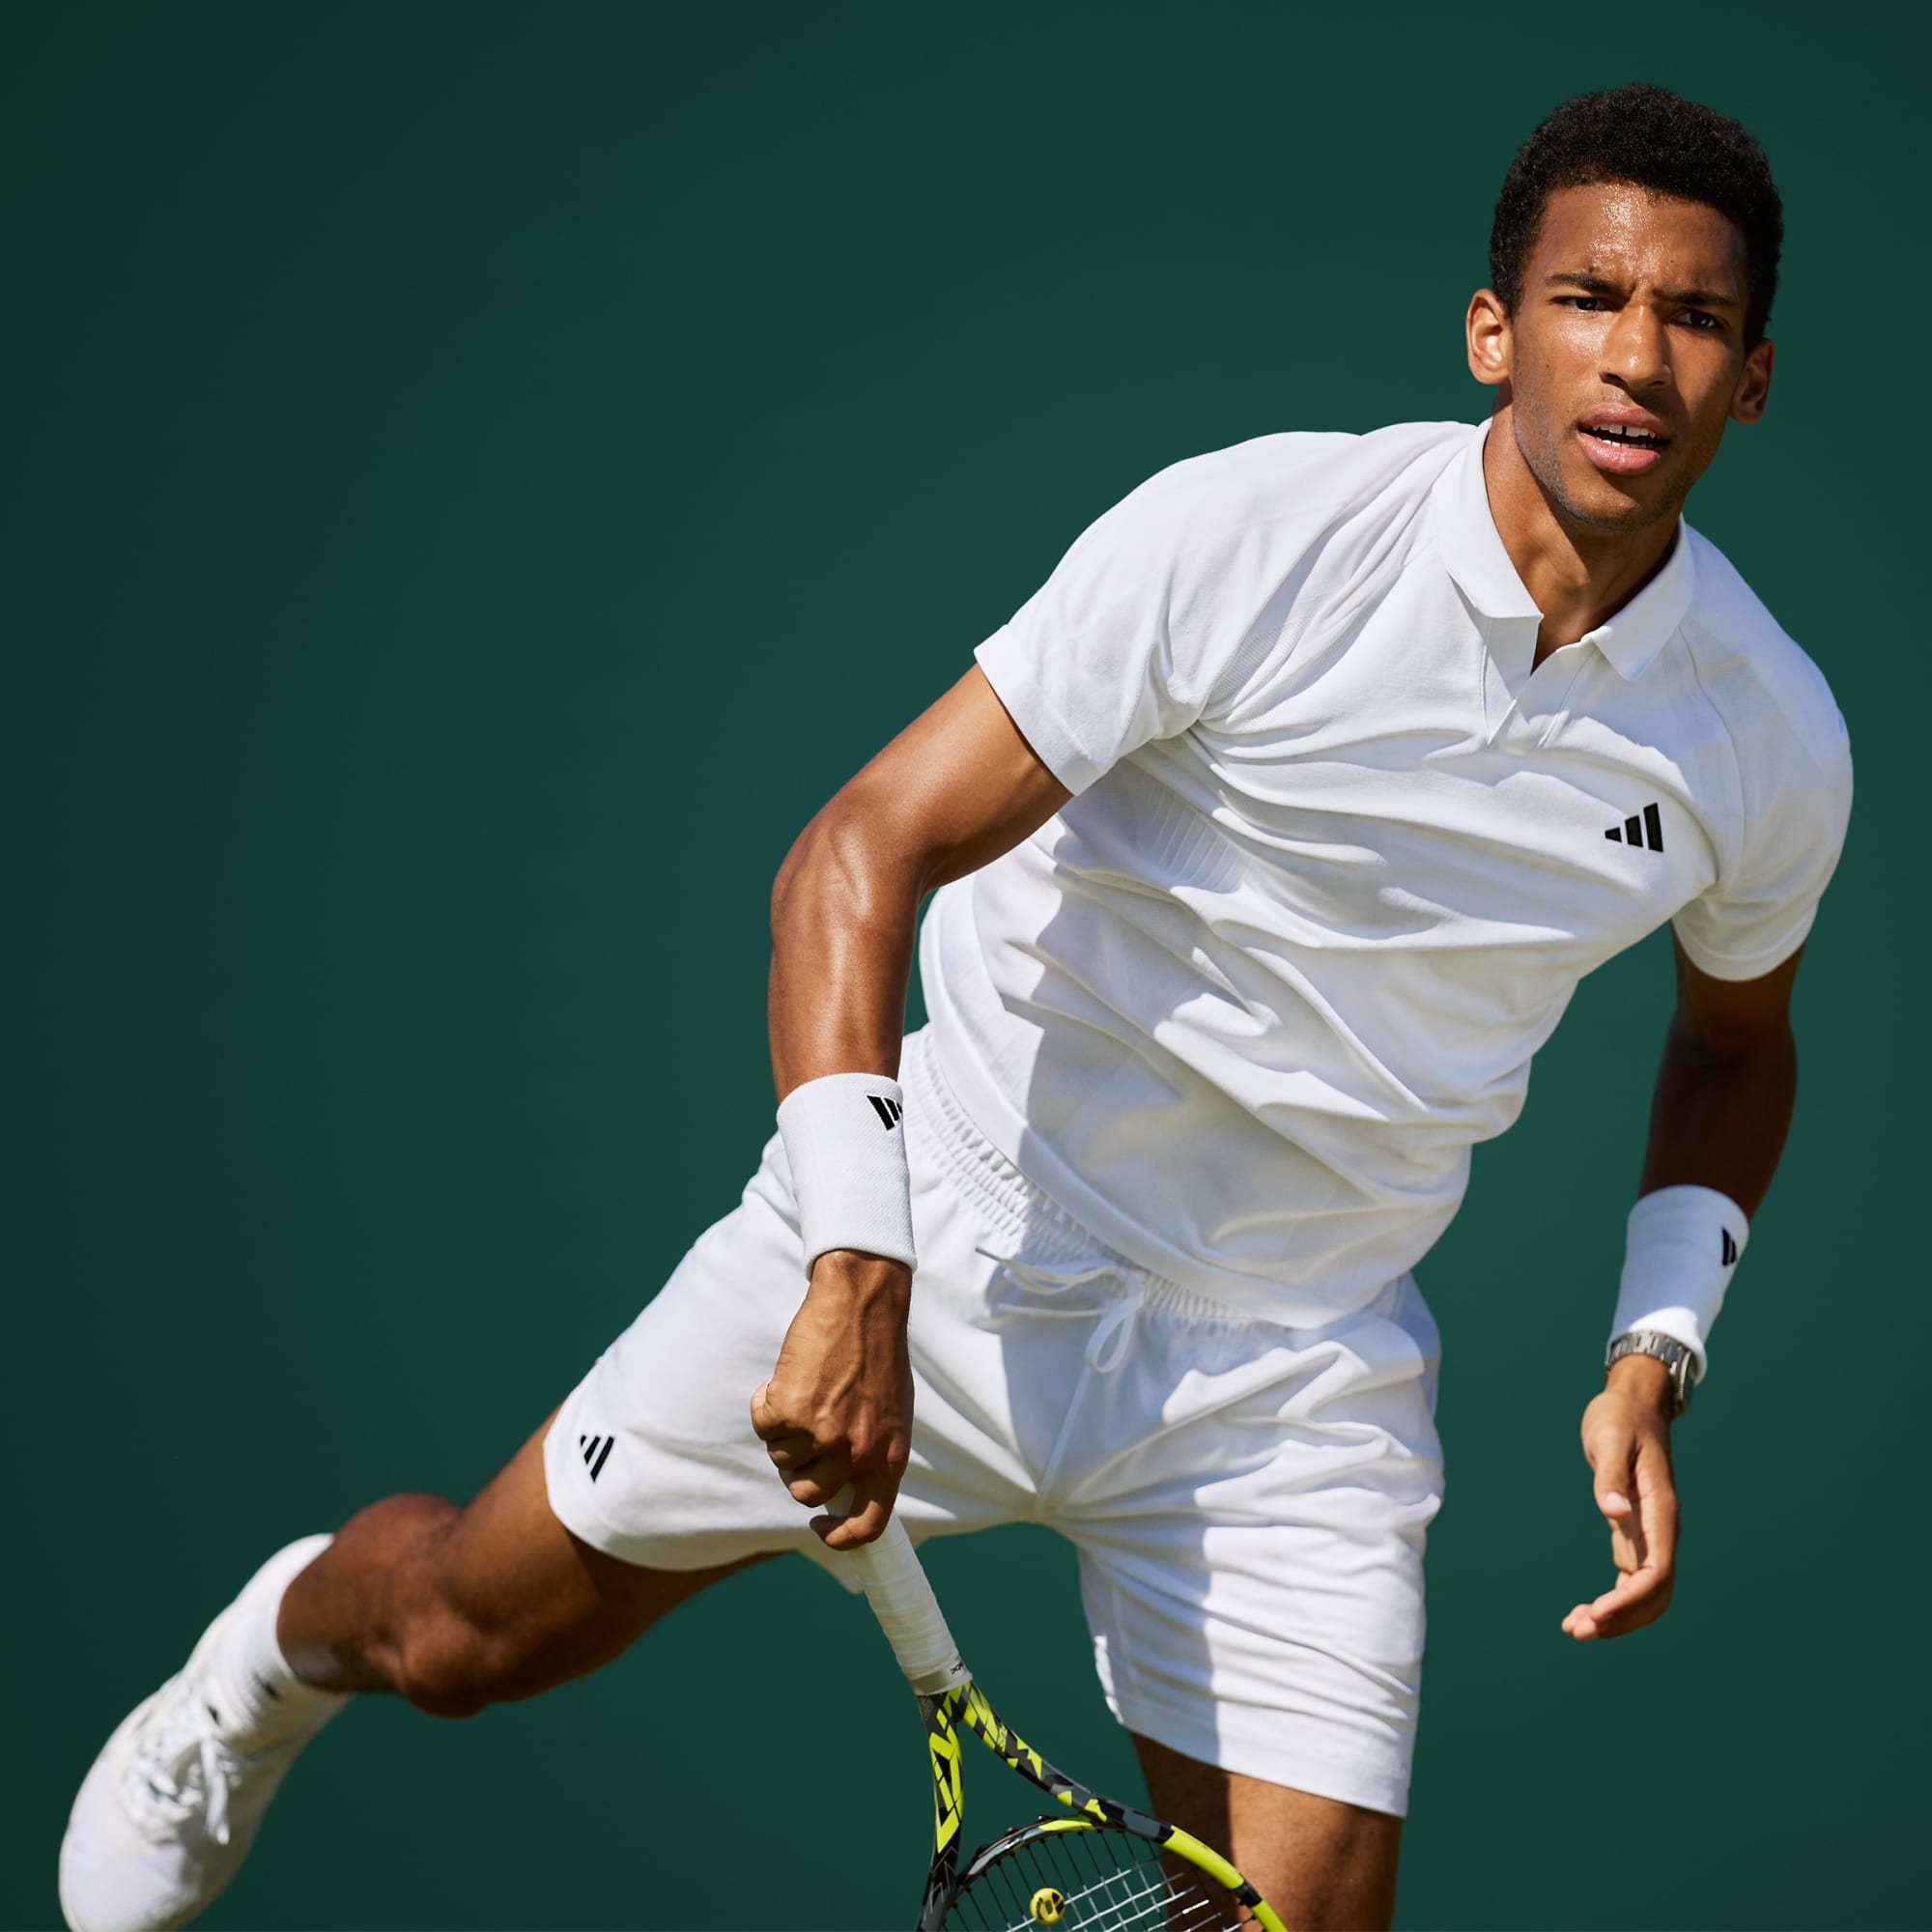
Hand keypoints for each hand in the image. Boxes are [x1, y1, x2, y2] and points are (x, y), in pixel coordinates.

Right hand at [750, 1250, 912, 1550]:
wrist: (861, 1303)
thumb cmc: (876, 1353)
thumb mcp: (890, 1412)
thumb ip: (871, 1451)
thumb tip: (843, 1486)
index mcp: (889, 1458)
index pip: (869, 1525)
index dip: (841, 1537)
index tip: (820, 1526)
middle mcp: (855, 1454)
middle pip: (807, 1493)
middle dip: (796, 1468)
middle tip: (801, 1432)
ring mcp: (821, 1436)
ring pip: (781, 1459)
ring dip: (783, 1430)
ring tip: (801, 1391)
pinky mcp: (789, 1412)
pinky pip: (763, 1425)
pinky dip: (765, 1403)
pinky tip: (784, 1377)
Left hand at [1562, 1353, 1679, 1639]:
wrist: (1632, 1404)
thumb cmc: (1620, 1418)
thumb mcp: (1610, 1439)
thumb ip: (1610, 1476)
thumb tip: (1614, 1512)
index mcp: (1661, 1513)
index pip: (1655, 1572)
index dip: (1629, 1600)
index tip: (1596, 1613)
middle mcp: (1661, 1530)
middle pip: (1654, 1594)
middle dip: (1621, 1618)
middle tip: (1577, 1629)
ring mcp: (1651, 1534)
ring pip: (1643, 1592)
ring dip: (1615, 1616)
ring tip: (1574, 1627)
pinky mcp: (1635, 1532)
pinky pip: (1630, 1578)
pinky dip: (1612, 1599)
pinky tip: (1584, 1610)